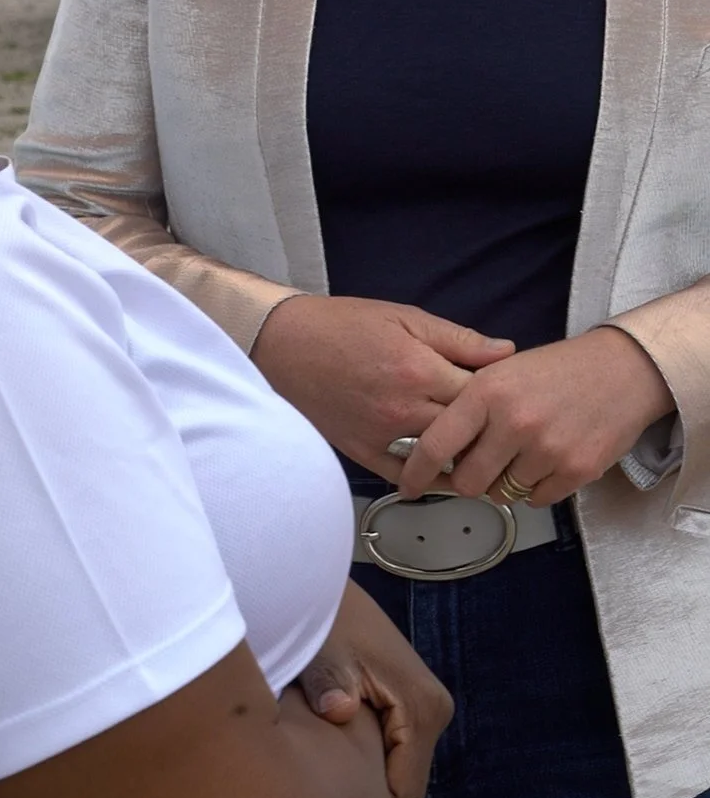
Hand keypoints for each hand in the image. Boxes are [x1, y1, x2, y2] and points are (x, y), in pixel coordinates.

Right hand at [252, 294, 514, 479]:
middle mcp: (404, 408)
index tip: (509, 395)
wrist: (286, 343)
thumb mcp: (405, 318)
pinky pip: (402, 475)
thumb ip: (458, 339)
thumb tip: (506, 352)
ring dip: (463, 458)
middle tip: (504, 430)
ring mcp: (382, 434)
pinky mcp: (361, 450)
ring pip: (440, 459)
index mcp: (419, 369)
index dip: (500, 396)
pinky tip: (445, 477)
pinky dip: (427, 480)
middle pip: (465, 432)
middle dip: (488, 431)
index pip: (481, 395)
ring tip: (484, 455)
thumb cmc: (346, 324)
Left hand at [295, 578, 451, 797]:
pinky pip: (395, 746)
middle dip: (368, 783)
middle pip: (404, 782)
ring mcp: (427, 706)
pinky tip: (338, 732)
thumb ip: (330, 685)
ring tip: (327, 747)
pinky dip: (370, 747)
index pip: (405, 794)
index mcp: (422, 709)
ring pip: (399, 765)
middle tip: (322, 767)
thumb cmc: (327, 623)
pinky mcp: (414, 701)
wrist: (327, 589)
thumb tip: (339, 711)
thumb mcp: (324, 654)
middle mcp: (435, 711)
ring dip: (368, 763)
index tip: (331, 785)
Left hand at [397, 326, 675, 505]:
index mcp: (487, 391)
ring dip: (504, 483)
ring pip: (502, 494)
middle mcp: (514, 422)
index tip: (407, 486)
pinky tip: (547, 460)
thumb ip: (469, 406)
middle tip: (480, 465)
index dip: (416, 471)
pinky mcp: (576, 471)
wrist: (621, 371)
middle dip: (468, 480)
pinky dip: (536, 488)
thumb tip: (438, 448)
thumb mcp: (502, 371)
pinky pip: (537, 500)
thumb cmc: (555, 370)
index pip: (436, 443)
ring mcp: (547, 449)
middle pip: (467, 482)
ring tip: (521, 454)